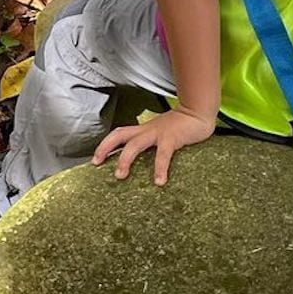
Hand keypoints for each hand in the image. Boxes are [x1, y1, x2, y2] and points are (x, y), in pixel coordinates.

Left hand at [92, 108, 216, 185]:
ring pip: (135, 145)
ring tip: (120, 176)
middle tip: (97, 163)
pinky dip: (160, 168)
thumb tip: (141, 161)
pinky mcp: (171, 138)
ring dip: (125, 160)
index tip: (95, 160)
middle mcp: (146, 130)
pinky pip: (163, 154)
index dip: (104, 145)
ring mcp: (157, 133)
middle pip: (119, 135)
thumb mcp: (160, 133)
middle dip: (105, 148)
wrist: (197, 111)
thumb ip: (151, 143)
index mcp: (142, 130)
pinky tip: (159, 181)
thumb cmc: (179, 126)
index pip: (118, 134)